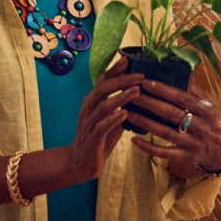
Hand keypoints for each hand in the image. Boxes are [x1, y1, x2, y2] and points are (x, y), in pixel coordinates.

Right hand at [66, 56, 143, 181]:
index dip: (115, 70)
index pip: (103, 80)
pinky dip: (113, 120)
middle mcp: (89, 108)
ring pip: (103, 106)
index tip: (128, 59)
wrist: (79, 162)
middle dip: (122, 80)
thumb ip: (121, 104)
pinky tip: (125, 114)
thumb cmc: (99, 137)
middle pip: (103, 88)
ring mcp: (89, 123)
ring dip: (120, 97)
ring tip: (136, 91)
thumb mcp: (110, 117)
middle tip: (140, 75)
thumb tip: (141, 90)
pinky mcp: (91, 138)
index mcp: (93, 101)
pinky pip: (101, 127)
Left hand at [128, 81, 220, 172]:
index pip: (181, 98)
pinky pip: (165, 153)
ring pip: (165, 132)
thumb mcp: (212, 104)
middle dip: (149, 103)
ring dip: (145, 123)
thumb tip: (180, 74)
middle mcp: (199, 126)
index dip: (163, 90)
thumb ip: (195, 92)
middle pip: (171, 114)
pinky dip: (149, 147)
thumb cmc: (218, 121)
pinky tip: (134, 140)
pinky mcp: (187, 156)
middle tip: (131, 94)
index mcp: (205, 110)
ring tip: (128, 113)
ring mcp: (192, 143)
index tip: (146, 82)